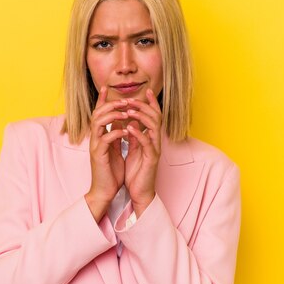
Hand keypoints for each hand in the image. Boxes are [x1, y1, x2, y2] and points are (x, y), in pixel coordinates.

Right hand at [84, 86, 127, 221]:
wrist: (104, 191)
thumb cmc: (110, 172)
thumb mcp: (114, 150)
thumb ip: (114, 136)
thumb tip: (119, 123)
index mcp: (98, 136)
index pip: (98, 113)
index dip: (101, 100)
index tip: (106, 87)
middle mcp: (94, 138)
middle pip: (97, 114)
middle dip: (109, 104)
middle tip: (123, 101)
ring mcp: (95, 146)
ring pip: (98, 123)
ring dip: (112, 115)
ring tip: (125, 113)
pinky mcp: (98, 155)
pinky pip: (105, 139)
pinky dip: (115, 133)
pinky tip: (126, 131)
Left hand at [121, 88, 161, 216]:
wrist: (139, 192)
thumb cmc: (136, 172)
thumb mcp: (133, 149)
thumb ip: (133, 136)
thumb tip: (129, 121)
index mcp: (150, 138)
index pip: (153, 116)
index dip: (150, 103)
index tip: (145, 91)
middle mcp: (155, 141)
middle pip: (155, 117)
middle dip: (143, 106)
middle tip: (130, 99)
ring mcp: (155, 149)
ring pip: (153, 127)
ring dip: (141, 116)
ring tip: (128, 110)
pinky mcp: (151, 159)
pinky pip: (147, 142)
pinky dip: (138, 133)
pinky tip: (129, 127)